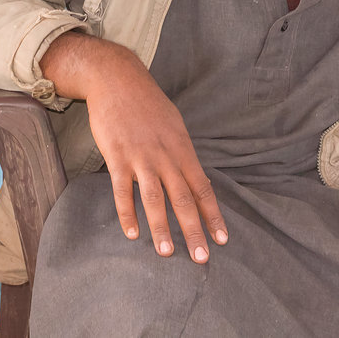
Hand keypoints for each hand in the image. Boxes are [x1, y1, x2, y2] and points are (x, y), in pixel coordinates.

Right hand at [41, 33, 225, 263]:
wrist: (117, 79)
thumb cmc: (147, 102)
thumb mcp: (174, 125)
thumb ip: (182, 154)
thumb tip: (194, 179)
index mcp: (182, 149)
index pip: (202, 188)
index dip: (213, 215)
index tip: (222, 240)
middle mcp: (165, 156)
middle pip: (182, 199)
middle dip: (193, 230)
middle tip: (201, 258)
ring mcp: (140, 157)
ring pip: (154, 199)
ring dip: (161, 228)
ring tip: (167, 252)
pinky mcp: (116, 156)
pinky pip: (122, 190)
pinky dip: (127, 213)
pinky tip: (131, 233)